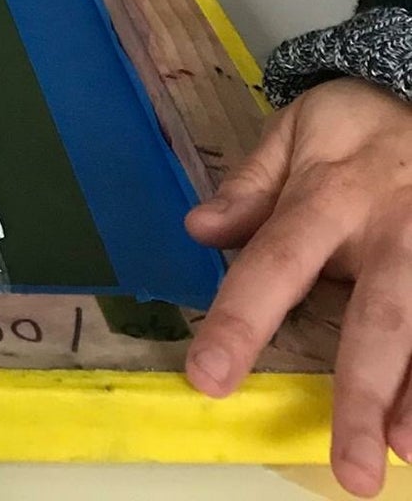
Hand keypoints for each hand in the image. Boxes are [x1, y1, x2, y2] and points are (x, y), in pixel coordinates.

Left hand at [185, 79, 411, 497]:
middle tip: (350, 471)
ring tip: (406, 455)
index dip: (242, 321)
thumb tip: (197, 229)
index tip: (208, 377)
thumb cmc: (360, 121)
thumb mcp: (297, 129)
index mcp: (330, 196)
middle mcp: (390, 232)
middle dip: (361, 395)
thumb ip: (252, 185)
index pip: (276, 262)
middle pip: (376, 320)